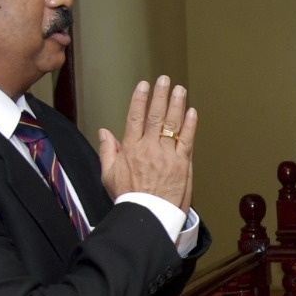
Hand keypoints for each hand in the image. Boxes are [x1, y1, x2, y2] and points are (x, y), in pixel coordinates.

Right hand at [98, 75, 195, 209]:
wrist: (147, 215)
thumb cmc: (128, 198)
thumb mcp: (108, 175)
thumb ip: (107, 151)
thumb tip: (104, 132)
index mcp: (130, 149)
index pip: (135, 117)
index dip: (140, 99)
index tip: (144, 85)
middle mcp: (149, 148)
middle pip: (155, 116)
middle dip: (160, 95)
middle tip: (165, 80)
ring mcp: (166, 155)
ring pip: (172, 124)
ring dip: (176, 104)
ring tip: (179, 89)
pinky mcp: (181, 164)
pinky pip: (187, 140)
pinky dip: (190, 125)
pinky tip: (192, 112)